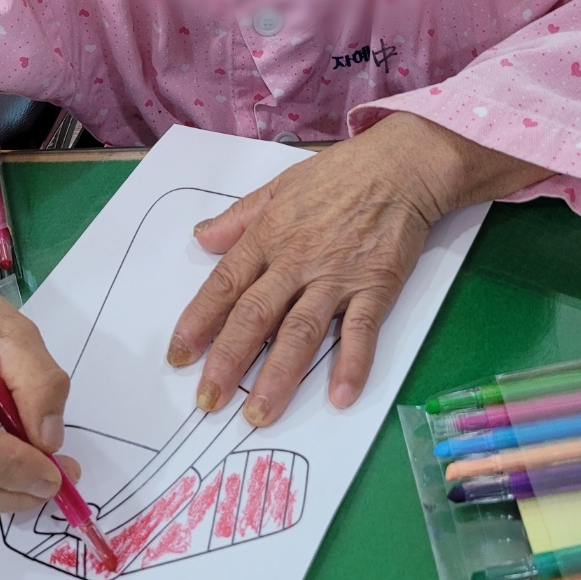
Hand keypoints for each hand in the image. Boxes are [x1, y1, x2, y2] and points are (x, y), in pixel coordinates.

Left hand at [166, 113, 503, 426]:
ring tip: (258, 414)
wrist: (401, 165)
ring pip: (301, 331)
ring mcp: (337, 277)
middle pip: (255, 316)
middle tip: (207, 401)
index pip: (225, 284)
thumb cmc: (338, 173)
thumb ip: (239, 217)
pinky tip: (340, 397)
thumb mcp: (279, 185)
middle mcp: (296, 261)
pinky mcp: (376, 287)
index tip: (178, 354)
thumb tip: (200, 238)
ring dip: (279, 376)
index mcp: (269, 235)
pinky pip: (361, 330)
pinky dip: (352, 364)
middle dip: (228, 361)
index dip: (199, 321)